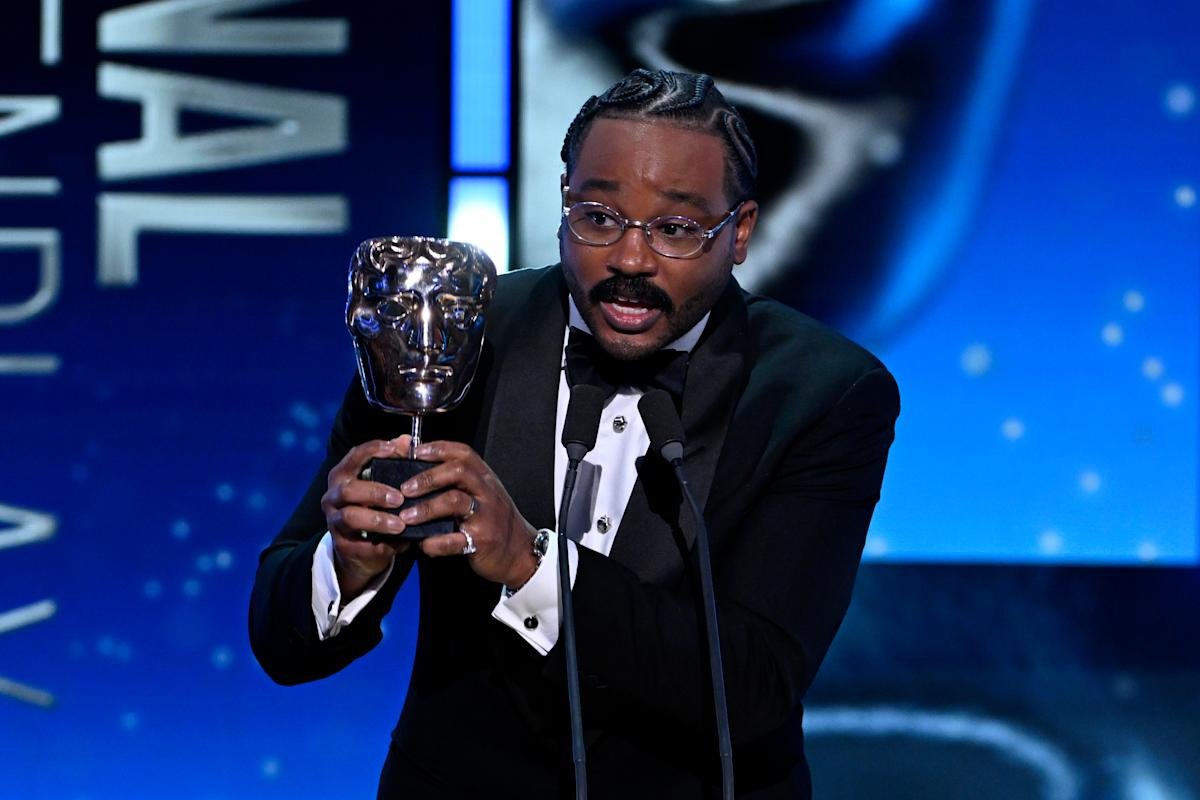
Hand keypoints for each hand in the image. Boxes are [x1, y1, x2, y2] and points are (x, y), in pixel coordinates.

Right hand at [322, 436, 411, 598]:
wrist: (360, 548)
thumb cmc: (374, 507)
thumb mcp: (381, 483)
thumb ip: (392, 462)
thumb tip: (405, 439)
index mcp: (342, 475)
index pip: (353, 456)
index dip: (373, 450)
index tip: (396, 449)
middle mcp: (333, 496)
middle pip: (349, 489)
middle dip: (376, 492)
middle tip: (400, 498)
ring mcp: (335, 521)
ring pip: (351, 517)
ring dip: (378, 519)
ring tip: (400, 524)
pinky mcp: (343, 546)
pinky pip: (362, 544)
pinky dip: (384, 543)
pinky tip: (402, 541)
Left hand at [400, 440, 538, 587]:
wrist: (520, 552)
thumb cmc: (493, 519)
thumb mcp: (479, 493)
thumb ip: (450, 477)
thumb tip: (412, 452)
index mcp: (485, 478)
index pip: (462, 453)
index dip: (437, 449)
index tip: (413, 452)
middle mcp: (487, 492)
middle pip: (458, 472)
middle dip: (427, 478)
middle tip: (404, 489)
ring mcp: (486, 516)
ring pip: (455, 501)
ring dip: (426, 508)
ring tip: (405, 517)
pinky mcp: (482, 541)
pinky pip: (454, 539)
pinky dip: (434, 542)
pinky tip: (423, 543)